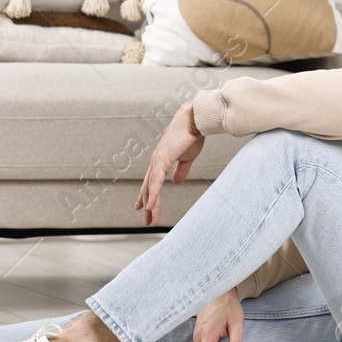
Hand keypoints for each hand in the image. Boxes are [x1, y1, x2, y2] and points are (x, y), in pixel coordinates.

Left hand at [135, 101, 204, 226]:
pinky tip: (150, 206)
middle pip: (148, 188)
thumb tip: (176, 183)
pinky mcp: (162, 160)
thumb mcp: (187, 158)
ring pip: (150, 188)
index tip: (145, 208)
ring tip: (149, 220)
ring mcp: (157, 160)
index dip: (148, 196)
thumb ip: (181, 170)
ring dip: (150, 205)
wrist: (195, 120)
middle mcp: (155, 161)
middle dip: (147, 205)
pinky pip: (155, 181)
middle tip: (146, 221)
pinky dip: (152, 194)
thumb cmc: (192, 135)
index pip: (152, 182)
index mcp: (161, 161)